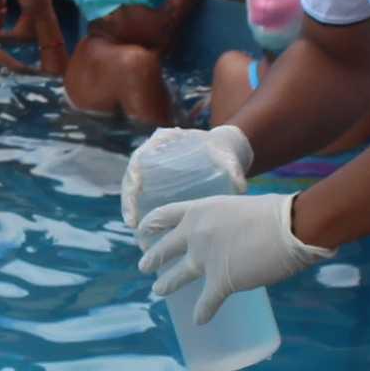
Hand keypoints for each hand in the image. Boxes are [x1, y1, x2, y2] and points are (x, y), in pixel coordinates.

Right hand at [121, 123, 252, 229]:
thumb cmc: (223, 150)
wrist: (225, 151)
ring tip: (136, 229)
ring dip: (131, 207)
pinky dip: (141, 210)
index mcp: (164, 140)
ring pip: (134, 188)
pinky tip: (144, 230)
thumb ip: (232, 168)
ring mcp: (153, 167)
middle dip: (129, 199)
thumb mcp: (226, 156)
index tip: (136, 191)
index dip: (133, 175)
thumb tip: (241, 187)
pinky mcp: (157, 180)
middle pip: (133, 175)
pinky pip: (143, 195)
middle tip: (132, 221)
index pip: (140, 157)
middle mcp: (153, 152)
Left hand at [137, 191, 331, 318]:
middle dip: (152, 259)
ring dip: (166, 285)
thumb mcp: (239, 206)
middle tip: (144, 266)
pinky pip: (206, 303)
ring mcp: (205, 259)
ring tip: (158, 291)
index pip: (165, 215)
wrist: (290, 228)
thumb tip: (229, 233)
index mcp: (200, 210)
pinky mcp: (221, 282)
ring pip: (176, 276)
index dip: (151, 224)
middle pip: (165, 248)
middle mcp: (196, 234)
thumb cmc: (275, 213)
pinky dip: (202, 313)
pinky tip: (199, 320)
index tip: (141, 231)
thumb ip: (225, 220)